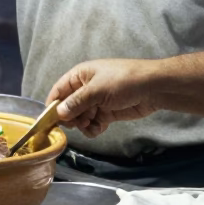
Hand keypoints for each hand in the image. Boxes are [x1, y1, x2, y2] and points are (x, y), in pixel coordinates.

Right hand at [46, 59, 165, 137]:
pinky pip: (93, 124)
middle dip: (71, 118)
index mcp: (80, 76)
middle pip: (68, 107)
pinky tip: (100, 128)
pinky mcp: (106, 113)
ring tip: (92, 125)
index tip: (49, 120)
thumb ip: (77, 102)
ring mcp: (96, 102)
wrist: (153, 89)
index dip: (53, 105)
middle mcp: (85, 89)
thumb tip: (59, 113)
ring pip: (80, 118)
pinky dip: (94, 129)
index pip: (59, 90)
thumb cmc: (124, 81)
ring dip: (83, 125)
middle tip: (79, 123)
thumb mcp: (97, 90)